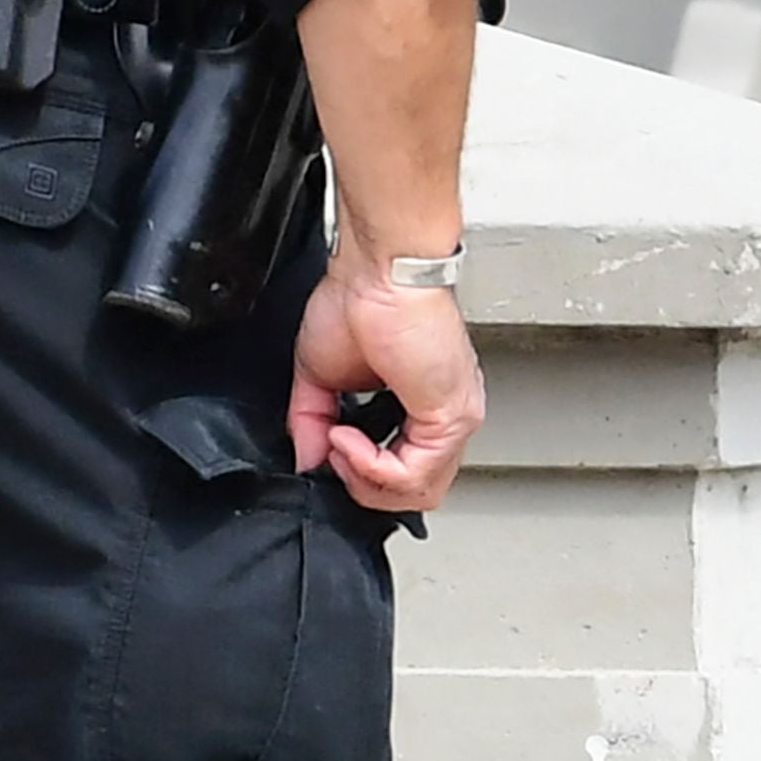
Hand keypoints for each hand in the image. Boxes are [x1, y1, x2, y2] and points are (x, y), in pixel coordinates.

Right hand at [288, 271, 481, 511]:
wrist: (379, 268)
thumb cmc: (359, 297)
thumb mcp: (318, 374)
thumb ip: (312, 423)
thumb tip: (308, 460)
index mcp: (420, 406)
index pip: (403, 471)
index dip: (360, 474)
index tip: (328, 449)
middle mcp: (444, 416)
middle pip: (415, 492)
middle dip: (362, 485)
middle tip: (331, 454)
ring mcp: (452, 419)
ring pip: (419, 492)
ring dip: (364, 481)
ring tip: (337, 446)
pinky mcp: (449, 417)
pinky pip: (411, 475)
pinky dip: (368, 466)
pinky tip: (345, 438)